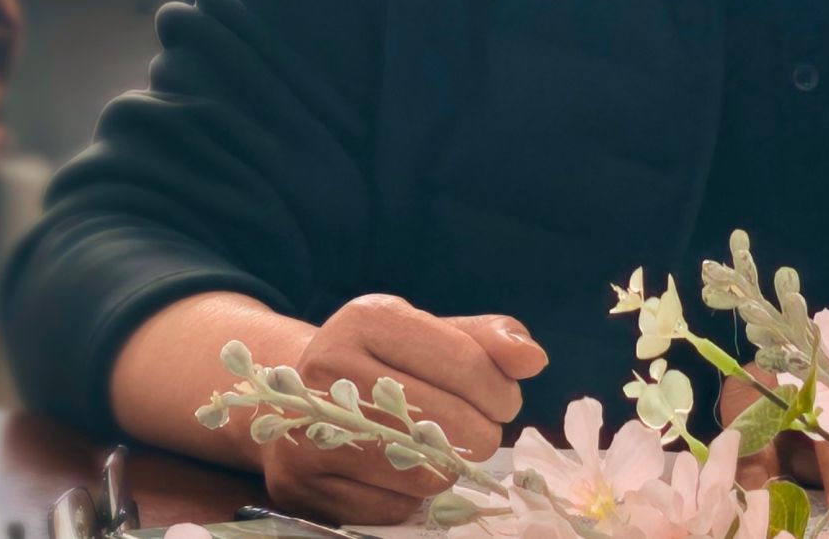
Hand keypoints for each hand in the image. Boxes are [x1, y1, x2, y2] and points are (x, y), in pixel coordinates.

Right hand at [262, 294, 548, 524]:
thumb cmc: (385, 363)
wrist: (294, 399)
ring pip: (425, 475)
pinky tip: (401, 472)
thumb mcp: (433, 334)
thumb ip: (490, 341)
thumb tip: (533, 360)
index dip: (501, 391)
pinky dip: (410, 498)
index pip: (467, 364)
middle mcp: (327, 368)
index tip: (503, 400)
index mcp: (366, 319)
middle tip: (479, 428)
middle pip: (451, 425)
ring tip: (442, 448)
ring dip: (450, 468)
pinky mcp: (302, 486)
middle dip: (483, 432)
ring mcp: (308, 429)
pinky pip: (393, 510)